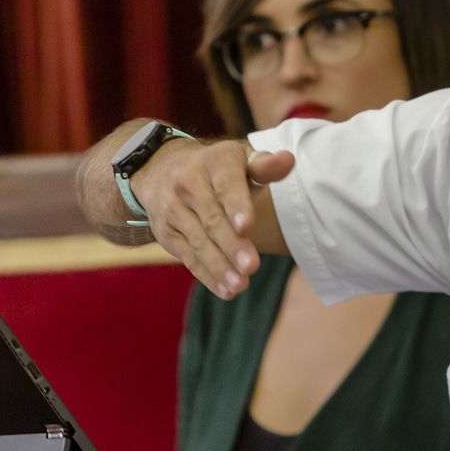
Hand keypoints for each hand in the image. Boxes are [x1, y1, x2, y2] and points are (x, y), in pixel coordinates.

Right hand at [131, 138, 294, 298]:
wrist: (161, 169)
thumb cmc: (217, 168)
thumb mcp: (240, 160)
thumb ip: (265, 165)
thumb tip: (288, 160)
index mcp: (214, 162)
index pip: (226, 185)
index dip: (236, 204)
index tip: (247, 225)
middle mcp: (188, 184)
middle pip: (212, 218)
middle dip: (232, 244)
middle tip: (252, 266)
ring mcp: (173, 209)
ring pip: (198, 241)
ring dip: (219, 266)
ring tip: (241, 284)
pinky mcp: (166, 233)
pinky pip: (188, 256)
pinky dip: (207, 275)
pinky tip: (226, 290)